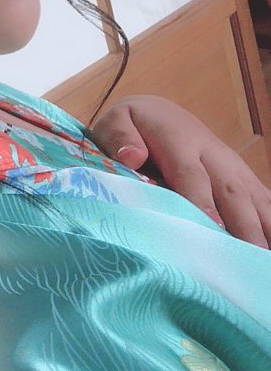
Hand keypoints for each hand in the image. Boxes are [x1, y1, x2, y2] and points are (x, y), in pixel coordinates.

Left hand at [89, 94, 270, 249]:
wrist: (157, 111)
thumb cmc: (131, 125)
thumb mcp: (115, 122)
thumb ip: (120, 137)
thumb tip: (132, 156)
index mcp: (177, 140)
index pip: (190, 173)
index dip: (201, 199)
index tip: (211, 224)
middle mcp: (211, 152)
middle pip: (230, 190)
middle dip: (242, 224)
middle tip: (248, 257)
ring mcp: (231, 164)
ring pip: (253, 197)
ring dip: (263, 227)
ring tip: (262, 259)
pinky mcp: (242, 176)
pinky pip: (263, 199)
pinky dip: (270, 221)